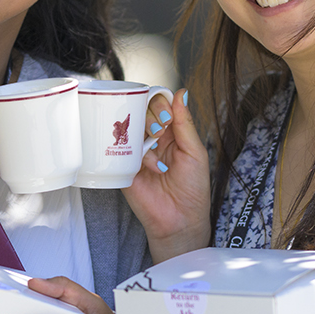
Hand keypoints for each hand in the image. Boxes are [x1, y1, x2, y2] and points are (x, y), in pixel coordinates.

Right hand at [124, 89, 210, 262]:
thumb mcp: (195, 152)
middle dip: (151, 116)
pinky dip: (132, 151)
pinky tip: (146, 163)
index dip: (162, 103)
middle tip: (160, 131)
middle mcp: (152, 139)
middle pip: (142, 110)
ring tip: (154, 145)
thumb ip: (186, 123)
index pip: (161, 105)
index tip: (168, 116)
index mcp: (172, 133)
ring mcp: (136, 151)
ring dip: (142, 132)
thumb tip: (181, 93)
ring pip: (129, 126)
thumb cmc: (192, 189)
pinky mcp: (123, 166)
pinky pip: (119, 148)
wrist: (179, 220)